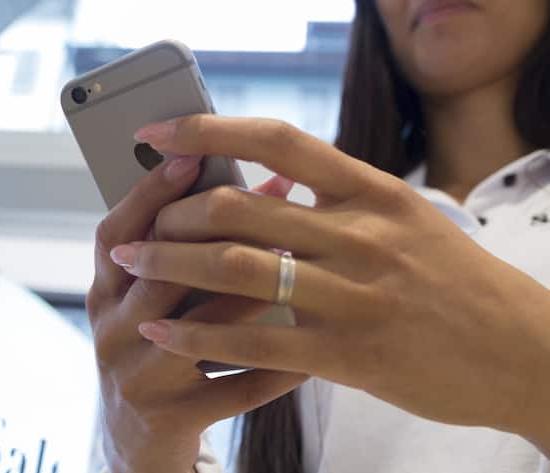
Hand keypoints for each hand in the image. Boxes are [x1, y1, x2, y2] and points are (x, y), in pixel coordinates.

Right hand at [88, 153, 306, 472]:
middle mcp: (111, 332)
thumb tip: (257, 180)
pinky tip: (314, 348)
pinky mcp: (173, 418)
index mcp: (105, 292)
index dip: (147, 193)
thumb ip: (180, 251)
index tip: (189, 154)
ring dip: (253, 292)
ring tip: (298, 260)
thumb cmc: (155, 348)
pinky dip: (278, 368)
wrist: (135, 440)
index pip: (114, 232)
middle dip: (218, 231)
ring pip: (200, 327)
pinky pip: (236, 389)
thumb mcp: (149, 299)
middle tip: (276, 195)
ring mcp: (139, 377)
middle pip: (157, 273)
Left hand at [112, 114, 549, 443]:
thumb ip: (339, 202)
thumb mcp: (406, 219)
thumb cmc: (456, 284)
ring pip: (236, 267)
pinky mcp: (349, 353)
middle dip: (172, 213)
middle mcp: (360, 234)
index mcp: (372, 192)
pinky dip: (196, 333)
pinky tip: (162, 330)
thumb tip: (265, 186)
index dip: (207, 131)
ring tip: (133, 263)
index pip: (276, 141)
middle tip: (136, 225)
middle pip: (239, 206)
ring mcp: (354, 294)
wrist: (523, 352)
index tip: (157, 134)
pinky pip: (254, 341)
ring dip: (170, 262)